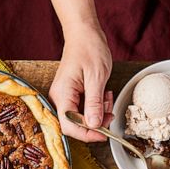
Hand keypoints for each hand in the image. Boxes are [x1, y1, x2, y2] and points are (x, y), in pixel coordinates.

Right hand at [49, 25, 113, 142]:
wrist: (84, 34)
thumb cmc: (88, 49)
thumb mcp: (96, 77)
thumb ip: (94, 103)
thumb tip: (94, 125)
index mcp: (62, 95)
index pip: (69, 125)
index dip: (87, 133)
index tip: (104, 134)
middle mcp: (59, 99)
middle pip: (74, 125)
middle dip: (94, 123)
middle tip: (110, 112)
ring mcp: (64, 97)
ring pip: (80, 118)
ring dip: (97, 114)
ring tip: (108, 98)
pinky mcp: (71, 95)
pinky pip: (82, 109)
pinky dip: (95, 107)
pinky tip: (104, 95)